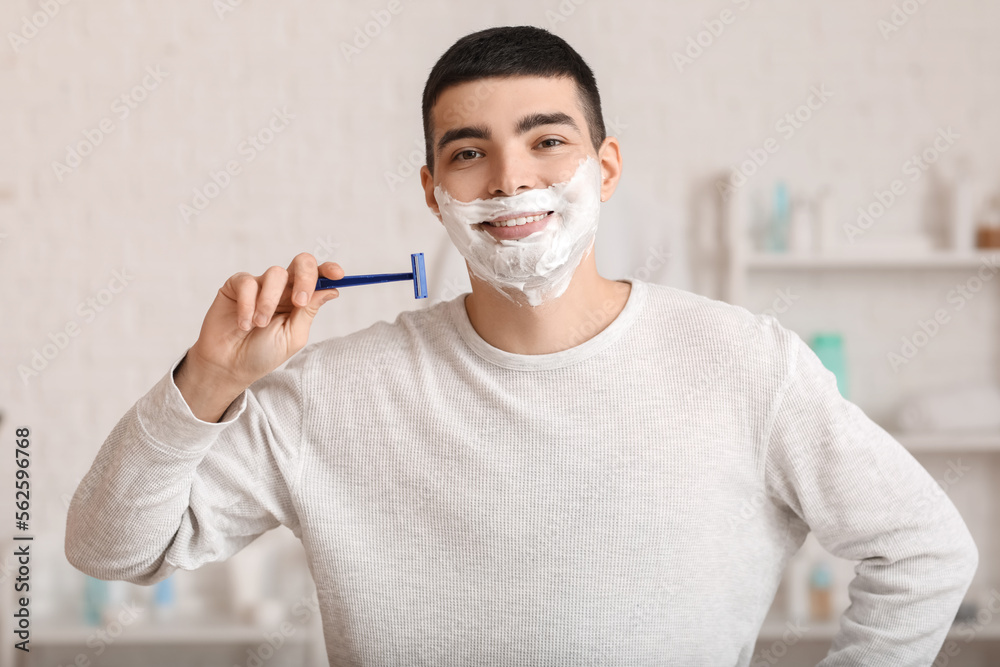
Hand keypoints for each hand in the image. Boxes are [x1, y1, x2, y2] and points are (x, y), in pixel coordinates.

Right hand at [175, 253, 343, 420]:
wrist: (228, 365)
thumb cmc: (262, 353)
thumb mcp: (293, 335)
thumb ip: (309, 311)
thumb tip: (332, 289)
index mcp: (300, 300)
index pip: (319, 277)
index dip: (329, 270)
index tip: (339, 275)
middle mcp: (283, 289)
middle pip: (301, 263)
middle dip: (305, 278)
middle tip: (298, 302)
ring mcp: (260, 285)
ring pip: (275, 273)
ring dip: (270, 302)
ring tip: (260, 324)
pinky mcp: (236, 286)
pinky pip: (248, 282)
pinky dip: (248, 305)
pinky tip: (244, 324)